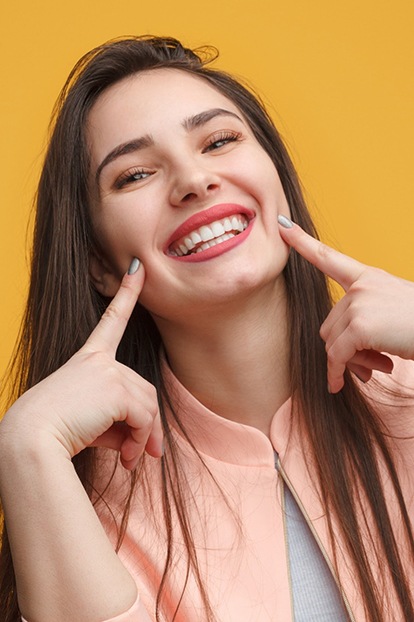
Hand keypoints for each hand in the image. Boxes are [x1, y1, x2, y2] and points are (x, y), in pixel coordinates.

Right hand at [4, 260, 162, 468]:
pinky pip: (143, 417)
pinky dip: (140, 440)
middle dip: (148, 424)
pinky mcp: (115, 388)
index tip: (137, 268)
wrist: (29, 441)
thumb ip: (118, 422)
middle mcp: (99, 360)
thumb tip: (144, 444)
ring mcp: (108, 371)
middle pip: (144, 389)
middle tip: (146, 454)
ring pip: (147, 405)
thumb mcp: (90, 422)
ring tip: (131, 460)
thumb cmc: (54, 432)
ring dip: (144, 436)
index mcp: (88, 359)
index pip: (111, 320)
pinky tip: (127, 460)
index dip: (127, 293)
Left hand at [278, 217, 413, 392]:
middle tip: (371, 362)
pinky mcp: (361, 326)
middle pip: (329, 324)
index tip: (282, 225)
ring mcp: (360, 303)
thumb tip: (339, 355)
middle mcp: (361, 286)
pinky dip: (337, 373)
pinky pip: (337, 356)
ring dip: (349, 361)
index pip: (330, 258)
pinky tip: (339, 385)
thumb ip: (362, 323)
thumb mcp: (391, 314)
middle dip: (344, 348)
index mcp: (369, 277)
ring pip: (331, 342)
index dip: (303, 243)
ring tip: (378, 365)